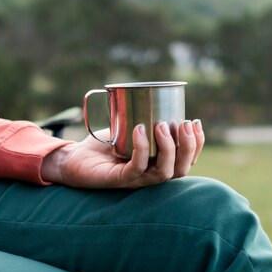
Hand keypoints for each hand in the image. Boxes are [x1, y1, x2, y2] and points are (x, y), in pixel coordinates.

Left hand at [40, 120, 204, 188]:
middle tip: (184, 123)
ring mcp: (136, 181)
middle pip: (181, 170)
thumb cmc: (103, 144)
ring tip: (163, 125)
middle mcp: (151, 175)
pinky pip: (136, 168)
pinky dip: (140, 148)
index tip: (195, 122)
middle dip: (189, 146)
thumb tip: (157, 90)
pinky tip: (140, 130)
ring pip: (164, 173)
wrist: (74, 158)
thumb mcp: (129, 126)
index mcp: (158, 164)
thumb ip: (144, 114)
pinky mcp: (119, 180)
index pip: (187, 161)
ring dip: (168, 148)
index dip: (197, 144)